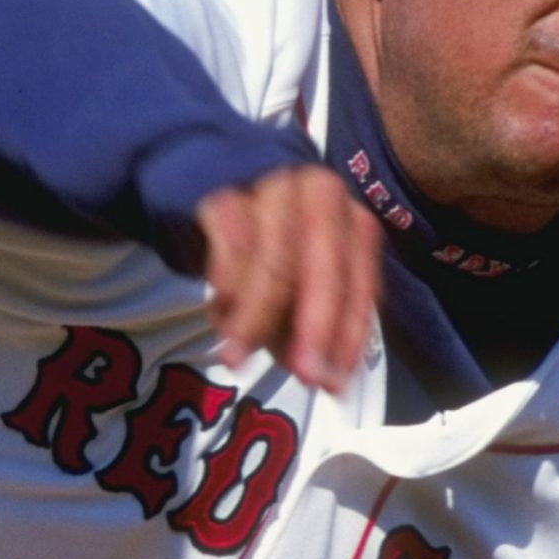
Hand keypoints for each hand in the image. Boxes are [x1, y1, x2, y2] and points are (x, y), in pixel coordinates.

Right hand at [195, 165, 381, 389]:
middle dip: (316, 328)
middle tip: (303, 376)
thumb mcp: (290, 283)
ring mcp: (273, 185)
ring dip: (257, 317)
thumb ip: (305, 322)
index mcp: (348, 220)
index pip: (359, 283)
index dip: (348, 336)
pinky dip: (229, 284)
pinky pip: (232, 240)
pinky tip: (220, 314)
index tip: (333, 383)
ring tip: (236, 356)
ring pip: (276, 258)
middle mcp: (320, 195)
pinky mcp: (223, 187)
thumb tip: (319, 375)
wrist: (199, 175)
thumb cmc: (257, 238)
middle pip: (325, 267)